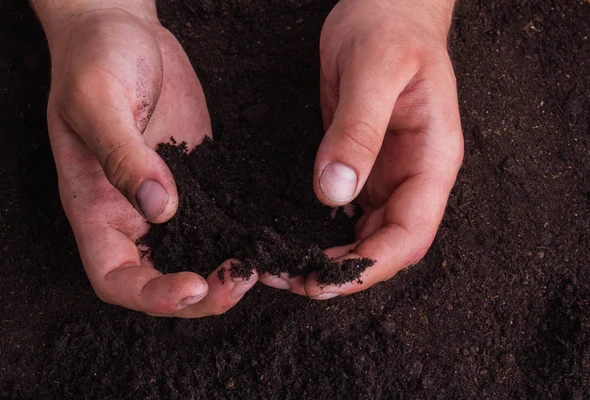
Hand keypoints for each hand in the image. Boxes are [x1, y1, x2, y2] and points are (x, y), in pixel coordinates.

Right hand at [38, 1, 256, 316]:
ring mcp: (167, 198)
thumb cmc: (93, 59)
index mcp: (95, 207)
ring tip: (261, 265)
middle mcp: (131, 213)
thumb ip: (123, 155)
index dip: (150, 295)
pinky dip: (240, 235)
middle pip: (161, 278)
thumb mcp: (98, 100)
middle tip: (240, 280)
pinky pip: (219, 217)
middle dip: (200, 295)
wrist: (123, 31)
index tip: (190, 287)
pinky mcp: (198, 178)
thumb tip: (160, 207)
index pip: (115, 277)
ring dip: (226, 270)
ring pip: (195, 254)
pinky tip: (268, 235)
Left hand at [261, 0, 462, 298]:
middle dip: (345, 272)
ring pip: (366, 234)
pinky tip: (294, 237)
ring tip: (286, 267)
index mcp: (432, 158)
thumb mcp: (374, 70)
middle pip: (387, 244)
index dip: (372, 266)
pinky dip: (323, 232)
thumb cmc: (389, 28)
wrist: (385, 8)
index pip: (411, 233)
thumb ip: (358, 130)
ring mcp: (388, 172)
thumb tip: (335, 193)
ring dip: (330, 258)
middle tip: (292, 279)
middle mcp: (414, 175)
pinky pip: (347, 211)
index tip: (326, 281)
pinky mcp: (363, 164)